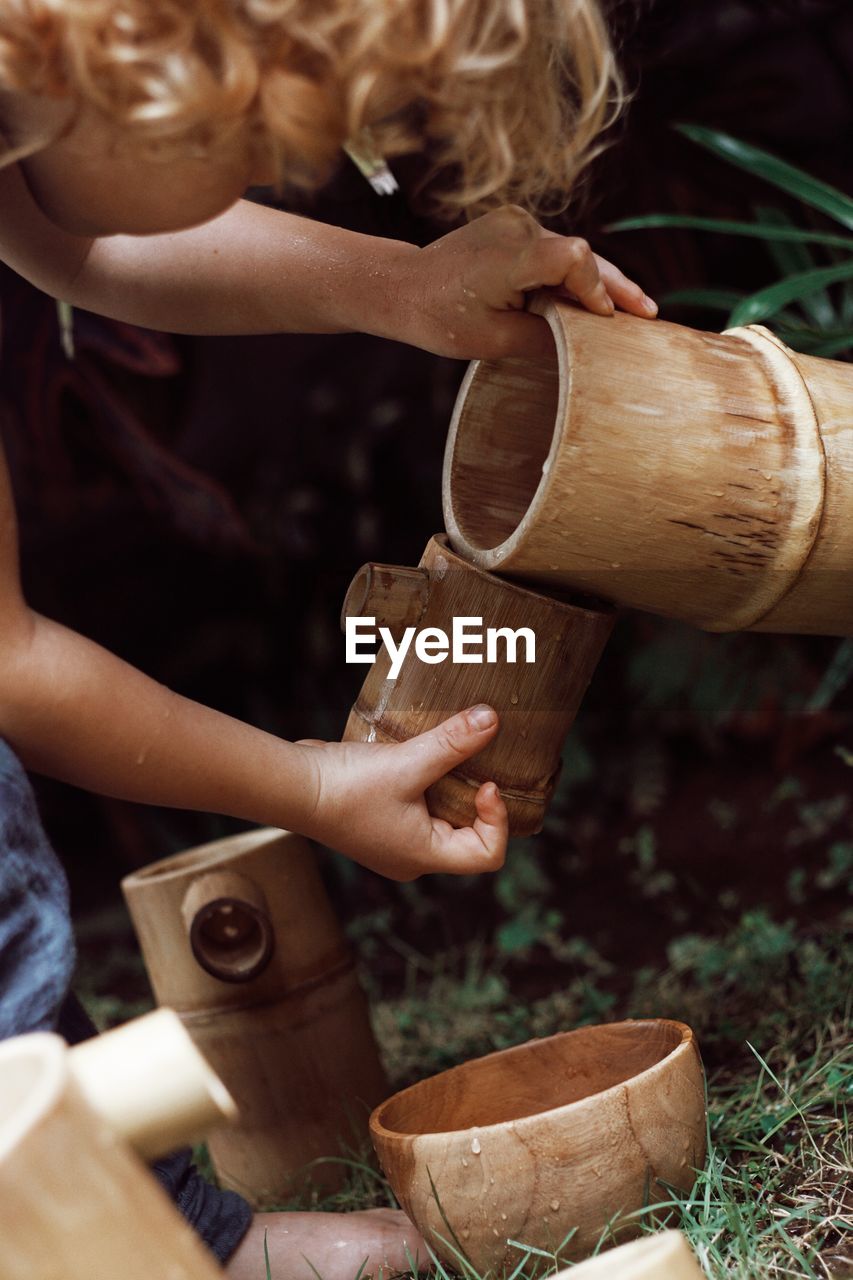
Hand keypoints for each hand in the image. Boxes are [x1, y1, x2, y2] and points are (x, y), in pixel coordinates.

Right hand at [293, 704, 507, 879]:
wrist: (292, 785)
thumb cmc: (345, 788)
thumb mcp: (407, 762)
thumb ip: (453, 742)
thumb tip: (492, 719)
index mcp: (425, 856)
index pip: (487, 854)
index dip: (498, 819)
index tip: (486, 783)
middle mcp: (412, 857)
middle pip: (469, 835)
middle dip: (476, 798)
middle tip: (475, 762)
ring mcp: (395, 840)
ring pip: (444, 817)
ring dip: (452, 786)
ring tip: (451, 754)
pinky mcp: (381, 820)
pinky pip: (420, 806)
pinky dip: (429, 781)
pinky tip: (424, 754)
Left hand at [405, 204, 657, 359]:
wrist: (403, 288)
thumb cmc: (440, 318)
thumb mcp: (492, 341)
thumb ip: (542, 337)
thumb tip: (582, 344)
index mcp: (508, 256)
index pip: (571, 259)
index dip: (594, 288)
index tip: (604, 318)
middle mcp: (517, 228)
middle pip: (581, 255)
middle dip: (616, 287)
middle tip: (648, 314)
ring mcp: (516, 223)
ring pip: (572, 254)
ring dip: (600, 282)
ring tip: (636, 309)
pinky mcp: (515, 227)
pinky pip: (556, 252)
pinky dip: (576, 275)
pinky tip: (600, 299)